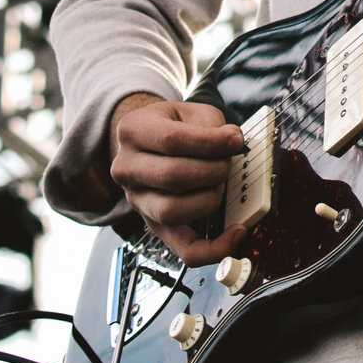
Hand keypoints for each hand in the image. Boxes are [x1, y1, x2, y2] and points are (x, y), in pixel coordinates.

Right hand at [107, 93, 248, 264]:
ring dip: (210, 199)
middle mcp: (126, 169)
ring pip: (173, 212)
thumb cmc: (174, 126)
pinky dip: (214, 248)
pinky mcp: (156, 227)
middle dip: (212, 170)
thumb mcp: (189, 112)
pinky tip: (236, 232)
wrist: (150, 143)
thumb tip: (233, 143)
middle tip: (228, 163)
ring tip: (221, 184)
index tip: (236, 142)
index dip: (210, 143)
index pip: (171, 140)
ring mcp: (138, 201)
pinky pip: (184, 250)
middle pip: (172, 177)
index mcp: (133, 132)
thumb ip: (212, 124)